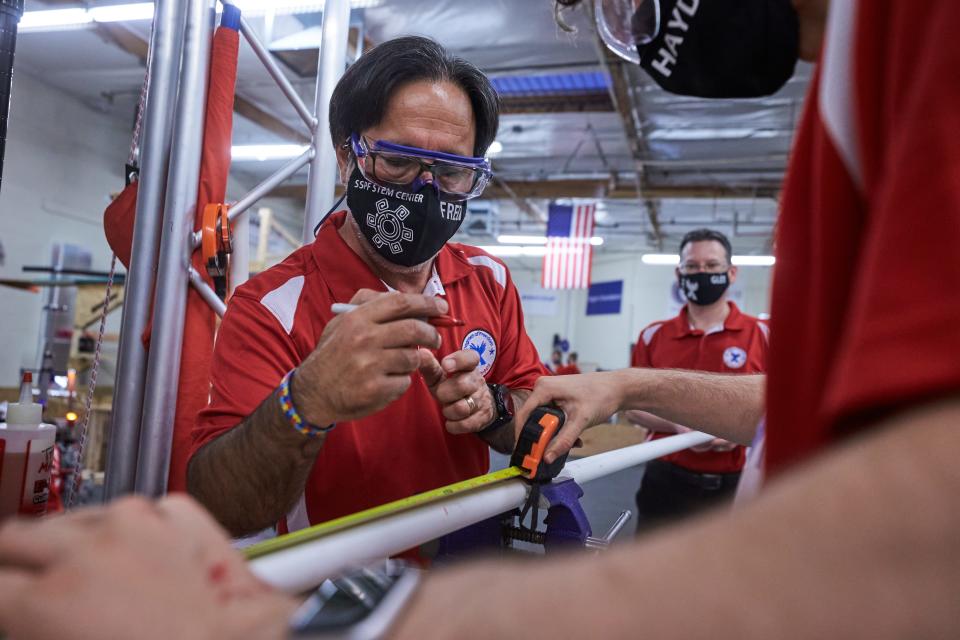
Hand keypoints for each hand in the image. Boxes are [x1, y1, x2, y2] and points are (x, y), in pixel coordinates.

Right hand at [0, 496, 295, 639]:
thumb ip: (38, 624)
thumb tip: (26, 615)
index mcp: (47, 600)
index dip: (2, 592)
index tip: (9, 598)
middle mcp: (85, 548)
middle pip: (18, 537)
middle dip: (17, 560)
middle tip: (29, 582)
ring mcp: (135, 521)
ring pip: (76, 518)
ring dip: (74, 542)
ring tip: (95, 576)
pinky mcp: (176, 510)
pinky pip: (137, 513)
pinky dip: (134, 532)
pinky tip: (147, 559)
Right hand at [295, 290, 446, 423]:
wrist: (312, 394)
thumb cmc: (332, 355)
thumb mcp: (340, 323)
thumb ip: (368, 305)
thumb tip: (405, 296)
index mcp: (357, 319)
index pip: (401, 303)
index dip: (427, 303)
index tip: (442, 306)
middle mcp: (364, 340)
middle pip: (414, 329)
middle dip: (432, 333)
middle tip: (435, 338)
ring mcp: (370, 366)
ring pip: (413, 358)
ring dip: (415, 360)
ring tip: (403, 362)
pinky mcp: (376, 390)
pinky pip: (406, 382)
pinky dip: (403, 381)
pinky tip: (388, 380)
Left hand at [419, 349, 495, 433]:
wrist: (479, 406)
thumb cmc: (453, 387)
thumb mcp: (441, 376)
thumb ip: (430, 366)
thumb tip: (420, 353)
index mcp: (468, 367)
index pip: (470, 357)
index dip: (458, 360)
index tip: (445, 365)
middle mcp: (477, 381)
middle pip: (461, 385)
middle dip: (445, 393)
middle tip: (442, 395)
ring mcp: (481, 400)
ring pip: (462, 408)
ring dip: (448, 411)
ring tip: (448, 408)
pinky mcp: (482, 418)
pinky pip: (464, 424)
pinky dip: (453, 425)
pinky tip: (452, 420)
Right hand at [514, 371, 629, 464]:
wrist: (617, 388)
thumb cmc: (602, 395)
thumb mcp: (581, 420)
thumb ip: (564, 440)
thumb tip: (548, 455)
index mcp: (544, 388)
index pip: (523, 415)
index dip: (521, 435)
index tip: (525, 452)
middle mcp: (543, 387)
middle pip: (531, 418)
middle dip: (541, 437)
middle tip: (549, 452)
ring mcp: (550, 392)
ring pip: (542, 419)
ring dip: (553, 434)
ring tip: (570, 442)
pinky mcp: (556, 397)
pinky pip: (550, 416)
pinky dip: (559, 428)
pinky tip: (572, 436)